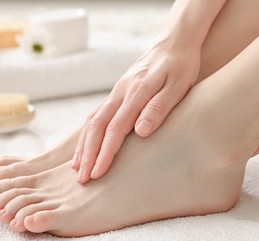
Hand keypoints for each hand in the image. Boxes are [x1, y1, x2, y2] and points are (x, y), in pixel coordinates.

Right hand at [72, 40, 200, 182]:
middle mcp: (120, 92)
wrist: (173, 42)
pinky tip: (86, 145)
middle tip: (82, 179)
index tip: (97, 174)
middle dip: (88, 154)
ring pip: (92, 120)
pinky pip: (97, 114)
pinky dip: (88, 133)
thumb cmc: (181, 65)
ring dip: (84, 145)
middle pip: (97, 126)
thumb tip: (140, 132)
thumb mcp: (178, 85)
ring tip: (77, 168)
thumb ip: (159, 107)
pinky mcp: (117, 93)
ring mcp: (116, 92)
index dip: (105, 153)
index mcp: (136, 92)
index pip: (115, 128)